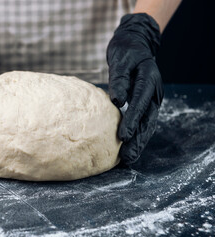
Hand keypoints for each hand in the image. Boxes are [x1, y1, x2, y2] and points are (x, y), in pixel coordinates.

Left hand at [106, 13, 162, 163]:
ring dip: (139, 141)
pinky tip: (130, 146)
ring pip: (147, 123)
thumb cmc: (125, 50)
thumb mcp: (119, 60)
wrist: (135, 43)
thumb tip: (117, 100)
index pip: (140, 102)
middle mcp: (154, 91)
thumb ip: (118, 79)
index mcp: (149, 79)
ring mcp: (152, 98)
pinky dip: (138, 133)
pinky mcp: (146, 101)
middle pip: (148, 119)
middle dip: (139, 139)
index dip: (132, 121)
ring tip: (130, 158)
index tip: (124, 137)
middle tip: (129, 157)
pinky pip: (143, 120)